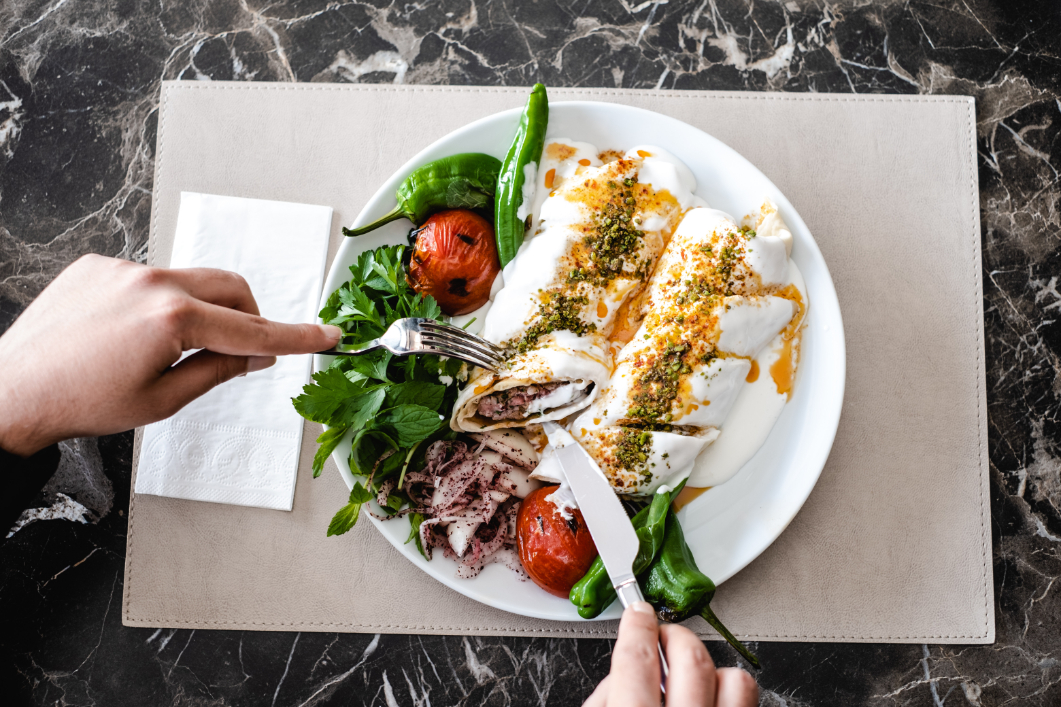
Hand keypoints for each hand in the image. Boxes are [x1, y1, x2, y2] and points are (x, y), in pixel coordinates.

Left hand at [0, 254, 340, 455]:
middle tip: (243, 350)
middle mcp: (150, 282)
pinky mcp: (99, 266)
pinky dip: (160, 303)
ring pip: (191, 281)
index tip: (328, 335)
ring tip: (167, 349)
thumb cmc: (81, 403)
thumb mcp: (163, 400)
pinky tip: (129, 335)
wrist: (12, 390)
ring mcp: (123, 269)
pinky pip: (150, 278)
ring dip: (200, 310)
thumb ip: (218, 369)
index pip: (251, 328)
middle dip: (248, 316)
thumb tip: (254, 354)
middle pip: (230, 288)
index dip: (295, 336)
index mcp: (171, 319)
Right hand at [585, 602, 757, 706]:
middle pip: (691, 656)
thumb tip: (621, 673)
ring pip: (735, 679)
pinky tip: (710, 698)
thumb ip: (605, 698)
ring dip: (710, 666)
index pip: (638, 657)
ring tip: (689, 672)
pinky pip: (747, 701)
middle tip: (661, 638)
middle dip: (674, 635)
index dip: (637, 625)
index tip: (638, 613)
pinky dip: (730, 691)